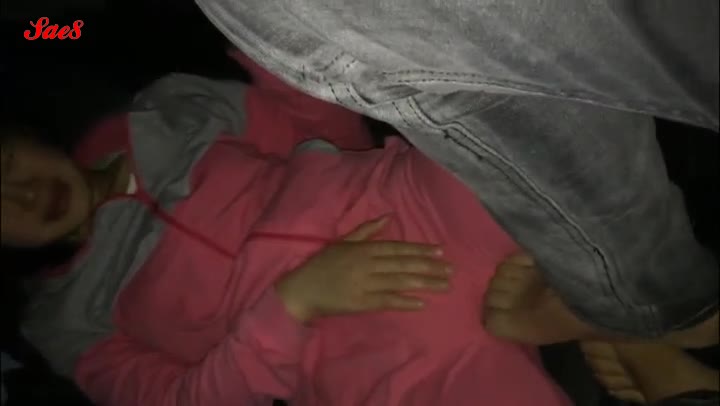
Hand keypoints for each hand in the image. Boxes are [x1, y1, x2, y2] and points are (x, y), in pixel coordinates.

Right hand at [276, 217, 451, 321]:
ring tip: (444, 285)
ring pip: (399, 282)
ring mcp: (364, 284)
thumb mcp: (342, 242)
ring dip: (424, 284)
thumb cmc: (323, 265)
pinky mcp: (361, 303)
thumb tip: (388, 217)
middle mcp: (367, 264)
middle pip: (403, 265)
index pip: (397, 248)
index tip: (440, 251)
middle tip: (451, 270)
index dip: (419, 250)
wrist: (302, 290)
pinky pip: (387, 302)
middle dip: (429, 267)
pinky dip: (404, 302)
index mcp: (363, 249)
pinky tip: (422, 304)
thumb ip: (366, 230)